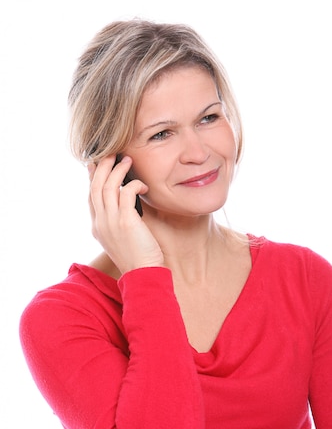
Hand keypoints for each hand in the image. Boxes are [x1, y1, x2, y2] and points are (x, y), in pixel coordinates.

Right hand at [88, 155, 164, 273]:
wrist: (142, 274)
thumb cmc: (138, 258)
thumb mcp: (122, 239)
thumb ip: (119, 222)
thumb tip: (126, 206)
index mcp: (98, 227)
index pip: (91, 197)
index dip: (93, 178)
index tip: (96, 164)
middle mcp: (101, 223)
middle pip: (96, 187)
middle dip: (102, 167)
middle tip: (112, 154)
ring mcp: (111, 222)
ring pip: (108, 186)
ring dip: (117, 170)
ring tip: (127, 160)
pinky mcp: (125, 221)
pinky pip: (126, 192)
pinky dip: (134, 185)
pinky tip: (143, 186)